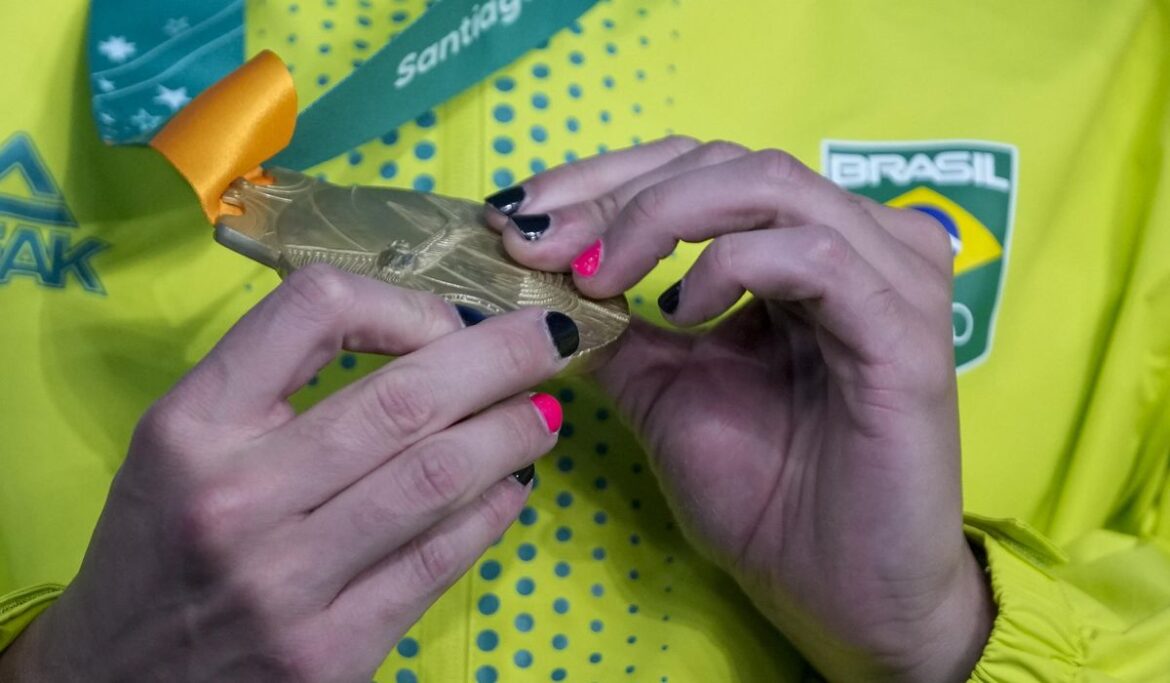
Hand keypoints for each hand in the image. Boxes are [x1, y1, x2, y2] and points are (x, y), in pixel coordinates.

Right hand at [0, 265, 576, 681]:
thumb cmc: (156, 548)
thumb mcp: (182, 445)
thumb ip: (276, 384)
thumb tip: (426, 340)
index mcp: (191, 427)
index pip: (315, 312)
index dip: (405, 303)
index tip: (447, 320)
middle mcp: (236, 498)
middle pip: (404, 398)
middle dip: (500, 358)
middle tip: (549, 340)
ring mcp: (287, 583)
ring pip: (438, 476)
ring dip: (512, 433)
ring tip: (543, 412)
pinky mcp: (331, 652)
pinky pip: (440, 559)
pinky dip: (493, 511)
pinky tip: (513, 485)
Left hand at [485, 138, 993, 681]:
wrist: (834, 594)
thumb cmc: (763, 496)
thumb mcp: (663, 391)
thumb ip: (616, 326)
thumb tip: (535, 274)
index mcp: (797, 252)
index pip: (696, 168)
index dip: (602, 180)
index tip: (516, 217)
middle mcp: (853, 244)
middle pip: (722, 160)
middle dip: (615, 195)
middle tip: (536, 242)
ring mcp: (888, 279)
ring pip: (766, 184)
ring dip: (659, 218)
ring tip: (597, 279)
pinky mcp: (905, 329)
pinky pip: (814, 256)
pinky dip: (731, 266)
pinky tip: (682, 314)